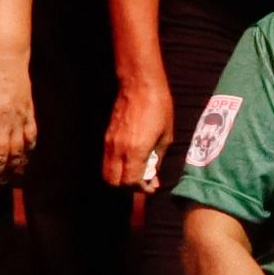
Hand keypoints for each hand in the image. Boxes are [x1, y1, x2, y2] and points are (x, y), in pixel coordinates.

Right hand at [102, 73, 169, 190]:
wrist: (139, 86)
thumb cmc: (159, 108)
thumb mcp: (166, 136)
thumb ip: (157, 159)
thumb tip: (153, 175)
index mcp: (135, 151)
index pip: (130, 182)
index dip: (142, 188)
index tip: (152, 186)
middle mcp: (118, 150)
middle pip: (113, 182)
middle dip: (128, 187)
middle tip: (142, 181)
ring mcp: (109, 144)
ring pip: (106, 172)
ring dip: (120, 178)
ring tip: (136, 172)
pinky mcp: (106, 137)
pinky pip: (107, 160)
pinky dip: (116, 167)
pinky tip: (130, 160)